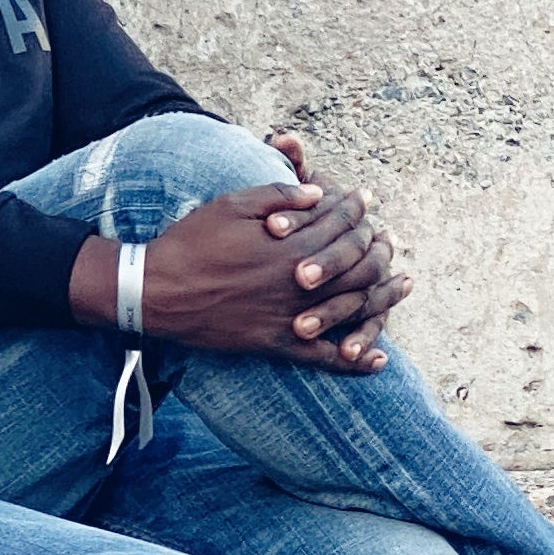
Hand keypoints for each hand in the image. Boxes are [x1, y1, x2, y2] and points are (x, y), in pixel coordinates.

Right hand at [128, 178, 413, 370]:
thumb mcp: (232, 204)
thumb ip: (279, 196)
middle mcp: (299, 282)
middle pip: (357, 264)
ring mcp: (290, 316)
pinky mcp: (275, 343)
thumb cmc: (190, 242)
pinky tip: (376, 359)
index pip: (339, 223)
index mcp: (291, 245)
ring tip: (398, 283)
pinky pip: (323, 358)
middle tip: (386, 238)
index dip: (355, 207)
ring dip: (382, 295)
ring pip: (351, 307)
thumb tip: (317, 194)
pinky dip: (353, 361)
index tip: (365, 199)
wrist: (155, 291)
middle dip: (376, 247)